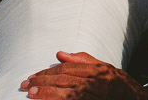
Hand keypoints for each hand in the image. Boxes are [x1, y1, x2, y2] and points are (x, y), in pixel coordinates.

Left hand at [20, 51, 147, 99]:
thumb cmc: (121, 85)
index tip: (32, 76)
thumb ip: (82, 61)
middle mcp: (98, 82)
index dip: (48, 72)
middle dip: (44, 82)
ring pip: (70, 94)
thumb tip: (59, 53)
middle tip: (26, 85)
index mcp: (98, 70)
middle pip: (66, 80)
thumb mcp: (105, 68)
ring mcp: (97, 96)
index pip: (67, 69)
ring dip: (49, 94)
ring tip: (33, 94)